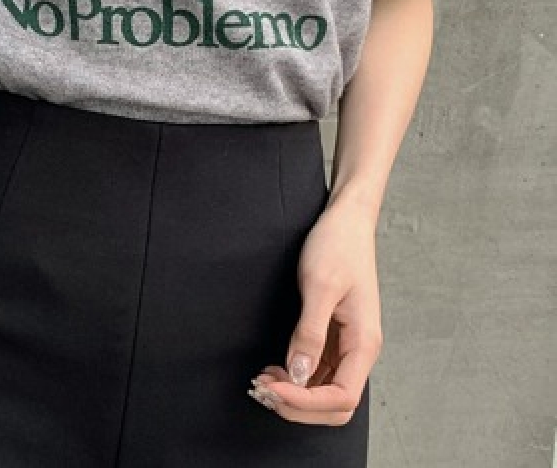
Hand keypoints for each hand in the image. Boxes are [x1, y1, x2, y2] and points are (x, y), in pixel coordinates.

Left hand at [249, 196, 382, 425]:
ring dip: (295, 395)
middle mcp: (359, 350)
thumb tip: (299, 375)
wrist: (345, 221)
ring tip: (262, 382)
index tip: (272, 387)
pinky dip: (296, 378)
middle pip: (335, 404)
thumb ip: (310, 332)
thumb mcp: (319, 285)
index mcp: (364, 342)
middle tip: (262, 391)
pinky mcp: (333, 335)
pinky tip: (274, 370)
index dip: (306, 401)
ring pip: (324, 391)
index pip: (341, 397)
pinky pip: (317, 371)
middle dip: (299, 405)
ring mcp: (346, 344)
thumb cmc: (337, 246)